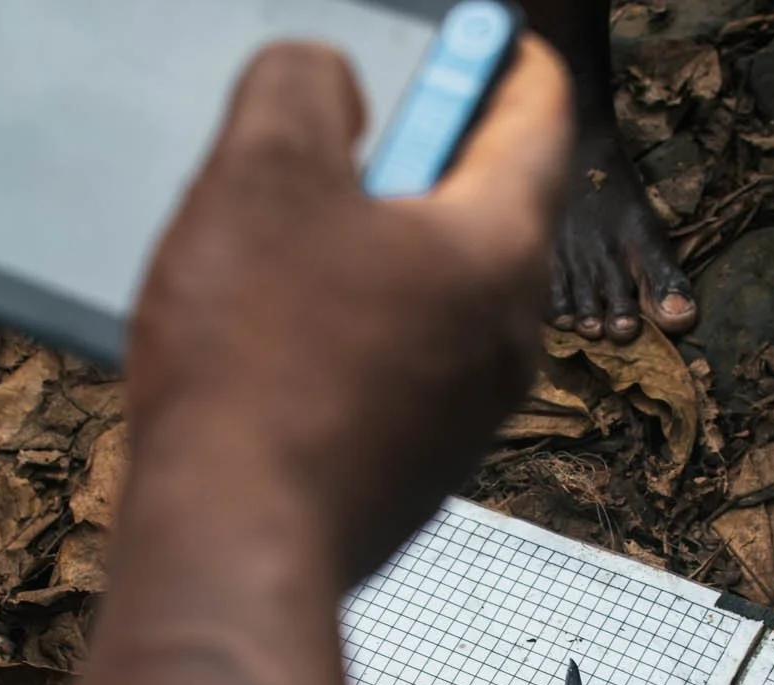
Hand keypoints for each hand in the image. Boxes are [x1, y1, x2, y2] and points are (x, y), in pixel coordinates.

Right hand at [126, 39, 572, 585]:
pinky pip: (399, 369)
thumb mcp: (260, 172)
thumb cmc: (255, 366)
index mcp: (498, 249)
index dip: (502, 57)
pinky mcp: (415, 470)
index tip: (478, 33)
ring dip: (375, 254)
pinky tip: (273, 340)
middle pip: (485, 209)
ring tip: (284, 246)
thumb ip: (303, 86)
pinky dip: (354, 333)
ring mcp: (466, 416)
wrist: (234, 545)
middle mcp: (507, 338)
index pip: (539, 119)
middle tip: (353, 131)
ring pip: (435, 297)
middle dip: (422, 158)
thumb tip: (328, 81)